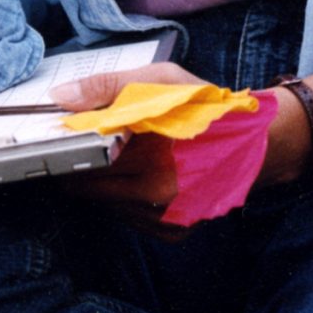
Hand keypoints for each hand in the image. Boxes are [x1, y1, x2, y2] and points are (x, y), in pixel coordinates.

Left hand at [49, 62, 309, 234]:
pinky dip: (126, 202)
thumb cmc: (205, 108)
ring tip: (118, 161)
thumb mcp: (159, 81)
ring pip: (108, 206)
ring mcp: (167, 217)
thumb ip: (106, 88)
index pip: (86, 162)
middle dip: (80, 171)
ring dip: (104, 187)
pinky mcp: (174, 231)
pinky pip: (131, 220)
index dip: (66, 153)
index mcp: (152, 154)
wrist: (257, 145)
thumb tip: (60, 99)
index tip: (55, 145)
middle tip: (79, 152)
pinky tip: (139, 180)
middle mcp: (159, 193)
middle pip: (90, 190)